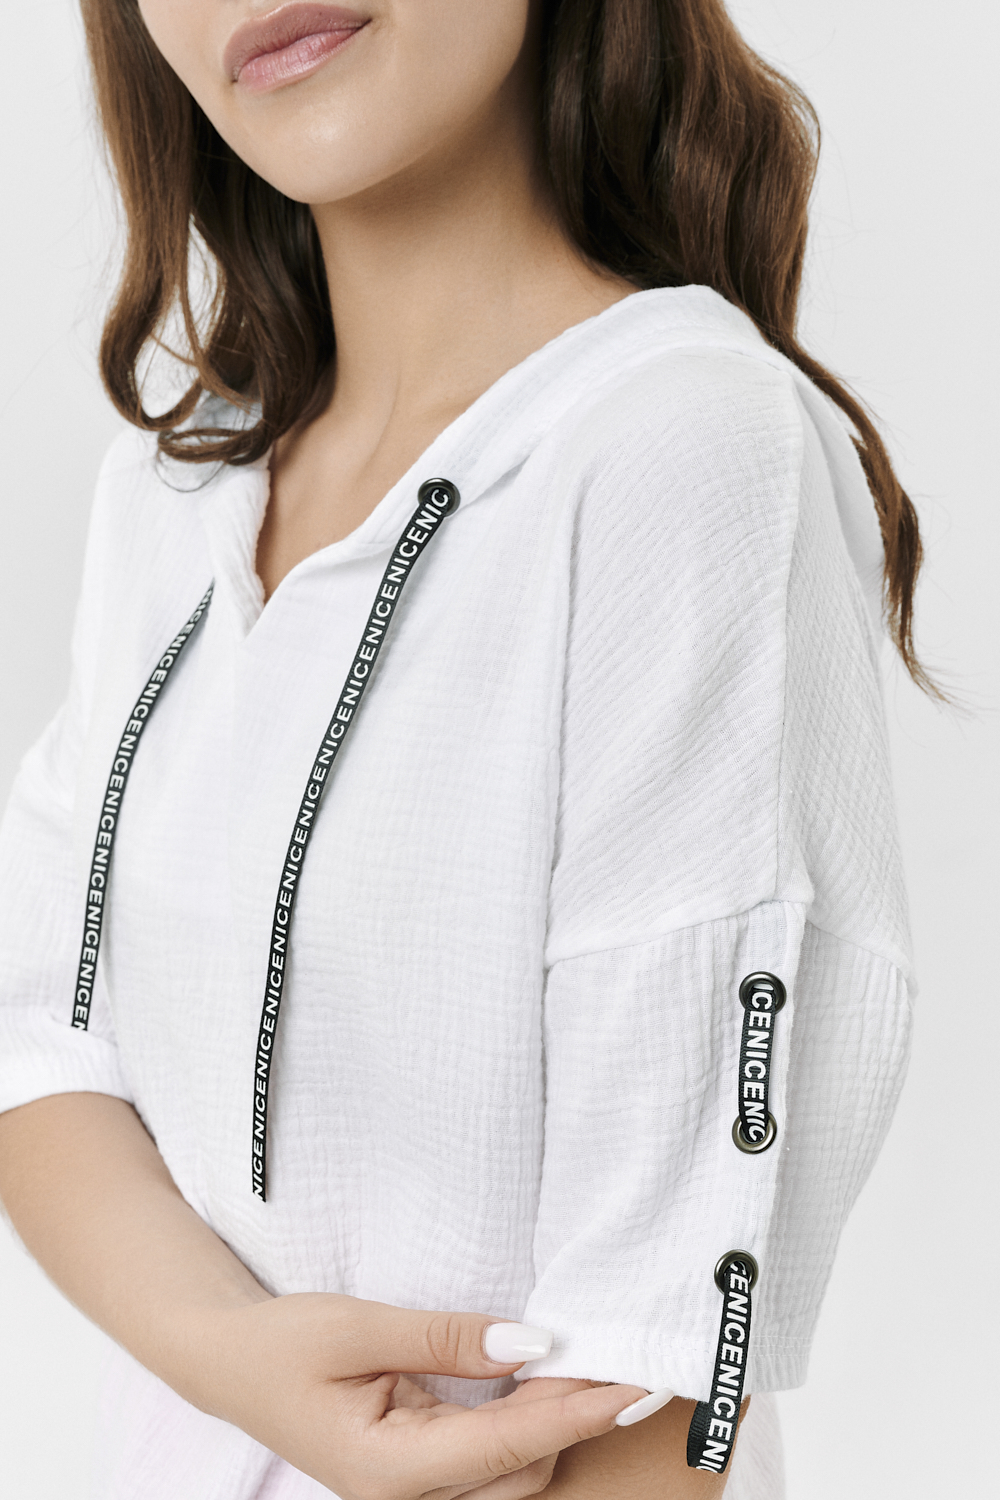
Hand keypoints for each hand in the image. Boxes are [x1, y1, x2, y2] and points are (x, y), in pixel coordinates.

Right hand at [192, 1292, 646, 1499]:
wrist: (228, 1362)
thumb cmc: (281, 1344)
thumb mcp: (358, 1327)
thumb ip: (445, 1338)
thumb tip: (529, 1344)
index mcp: (388, 1471)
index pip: (508, 1444)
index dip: (576, 1412)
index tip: (630, 1383)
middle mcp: (407, 1496)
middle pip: (521, 1470)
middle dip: (573, 1416)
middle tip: (614, 1354)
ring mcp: (412, 1489)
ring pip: (511, 1472)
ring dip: (552, 1420)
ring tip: (586, 1362)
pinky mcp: (417, 1468)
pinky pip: (488, 1456)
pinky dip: (523, 1421)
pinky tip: (540, 1379)